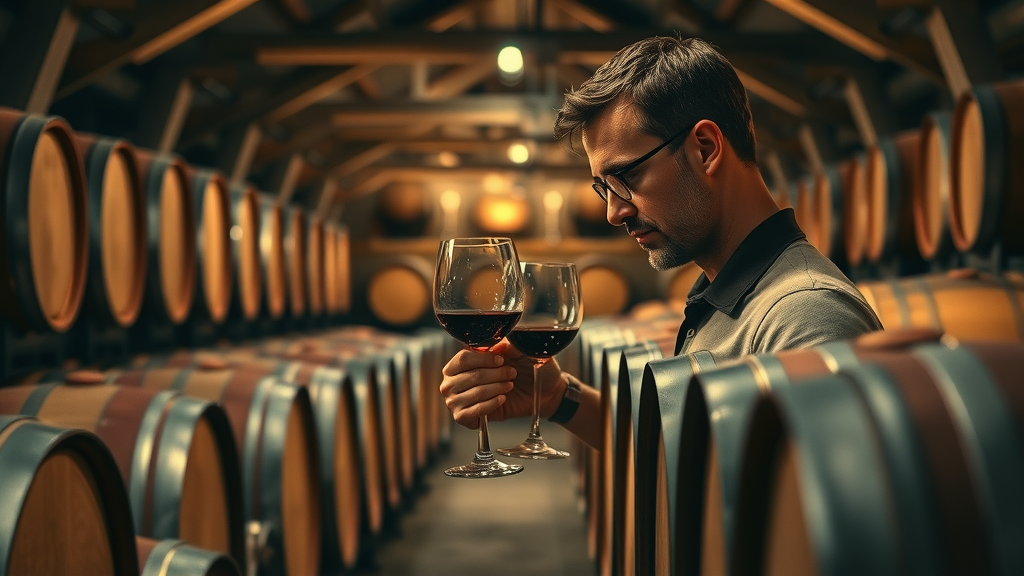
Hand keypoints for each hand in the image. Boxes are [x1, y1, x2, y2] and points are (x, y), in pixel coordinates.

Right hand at [439, 339, 566, 428]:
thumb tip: (497, 344)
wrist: (533, 393)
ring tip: (509, 385)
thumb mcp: (514, 353)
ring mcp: (454, 400)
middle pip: (472, 376)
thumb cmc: (520, 370)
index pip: (463, 358)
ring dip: (497, 388)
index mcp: (456, 364)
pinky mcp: (462, 417)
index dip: (484, 359)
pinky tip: (502, 398)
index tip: (501, 360)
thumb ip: (504, 346)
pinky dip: (492, 403)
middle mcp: (451, 381)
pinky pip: (477, 409)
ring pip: (476, 392)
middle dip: (496, 374)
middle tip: (511, 373)